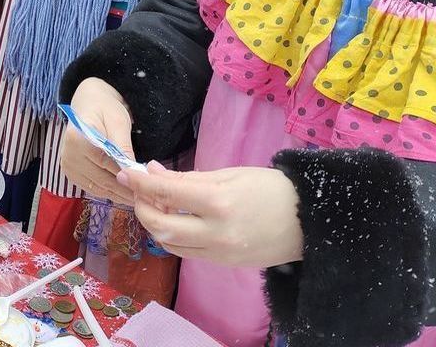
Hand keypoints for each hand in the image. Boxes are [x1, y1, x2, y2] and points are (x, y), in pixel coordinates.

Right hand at [59, 77, 135, 205]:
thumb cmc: (105, 109)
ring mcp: (68, 167)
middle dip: (125, 189)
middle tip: (145, 197)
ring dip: (118, 194)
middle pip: (101, 179)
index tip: (145, 184)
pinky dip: (109, 192)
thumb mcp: (118, 122)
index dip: (126, 175)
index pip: (106, 163)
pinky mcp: (71, 174)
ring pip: (98, 188)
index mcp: (77, 139)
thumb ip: (123, 146)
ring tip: (138, 199)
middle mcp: (68, 156)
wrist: (89, 105)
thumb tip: (133, 170)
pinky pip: (92, 188)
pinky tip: (124, 195)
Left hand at [120, 163, 303, 267]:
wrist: (310, 221)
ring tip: (158, 202)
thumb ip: (188, 177)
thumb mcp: (230, 174)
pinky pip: (187, 252)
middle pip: (159, 226)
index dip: (140, 182)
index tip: (125, 172)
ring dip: (155, 223)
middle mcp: (215, 232)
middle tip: (140, 190)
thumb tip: (153, 173)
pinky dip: (174, 235)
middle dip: (142, 207)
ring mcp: (219, 252)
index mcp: (218, 202)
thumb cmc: (272, 188)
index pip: (166, 192)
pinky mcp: (223, 264)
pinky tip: (176, 218)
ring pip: (169, 243)